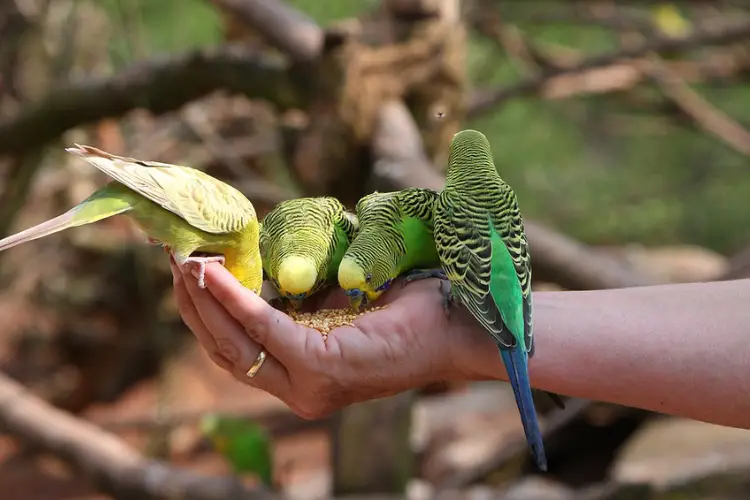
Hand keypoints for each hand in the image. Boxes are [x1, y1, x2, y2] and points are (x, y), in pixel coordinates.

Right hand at [170, 258, 457, 418]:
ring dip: (205, 299)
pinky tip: (212, 272)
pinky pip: (264, 328)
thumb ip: (298, 301)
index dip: (202, 312)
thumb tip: (261, 272)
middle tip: (172, 260)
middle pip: (224, 349)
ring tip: (183, 261)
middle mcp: (298, 390)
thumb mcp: (336, 303)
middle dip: (192, 305)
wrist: (453, 323)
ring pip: (235, 343)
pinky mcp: (320, 368)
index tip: (183, 272)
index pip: (234, 350)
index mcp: (301, 376)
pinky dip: (235, 300)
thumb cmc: (403, 308)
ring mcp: (307, 386)